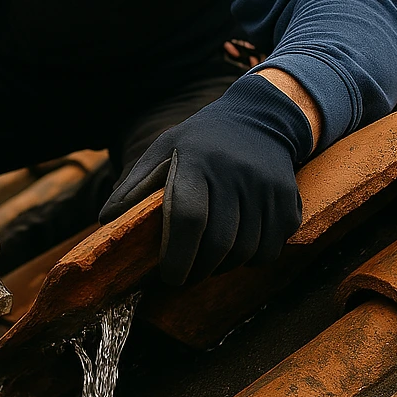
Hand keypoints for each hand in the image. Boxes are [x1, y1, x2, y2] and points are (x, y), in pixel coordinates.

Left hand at [99, 74, 311, 283]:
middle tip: (186, 274)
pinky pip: (272, 248)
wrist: (260, 119)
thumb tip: (107, 220)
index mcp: (198, 161)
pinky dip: (252, 258)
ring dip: (224, 267)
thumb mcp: (163, 151)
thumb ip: (134, 186)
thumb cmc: (201, 142)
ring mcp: (267, 187)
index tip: (169, 276)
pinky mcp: (289, 200)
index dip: (178, 256)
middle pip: (219, 243)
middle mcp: (235, 173)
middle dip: (198, 269)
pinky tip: (238, 246)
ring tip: (209, 261)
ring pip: (246, 251)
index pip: (189, 217)